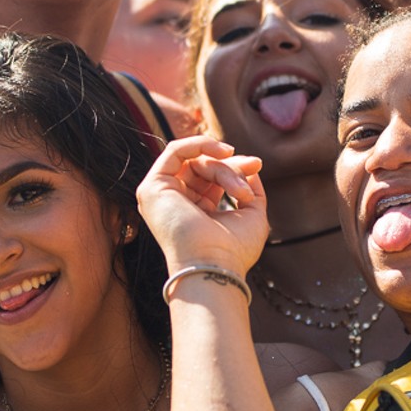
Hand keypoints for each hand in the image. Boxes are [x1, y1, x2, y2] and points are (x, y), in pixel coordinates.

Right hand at [136, 135, 267, 275]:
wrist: (215, 266)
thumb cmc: (234, 250)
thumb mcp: (252, 214)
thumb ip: (250, 188)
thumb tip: (250, 166)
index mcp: (196, 211)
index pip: (213, 178)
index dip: (236, 167)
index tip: (257, 165)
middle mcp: (176, 203)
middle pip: (205, 167)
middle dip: (232, 165)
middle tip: (254, 166)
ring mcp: (162, 196)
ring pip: (197, 162)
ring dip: (223, 169)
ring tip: (240, 191)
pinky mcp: (153, 187)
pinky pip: (175, 151)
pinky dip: (200, 144)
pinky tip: (223, 152)